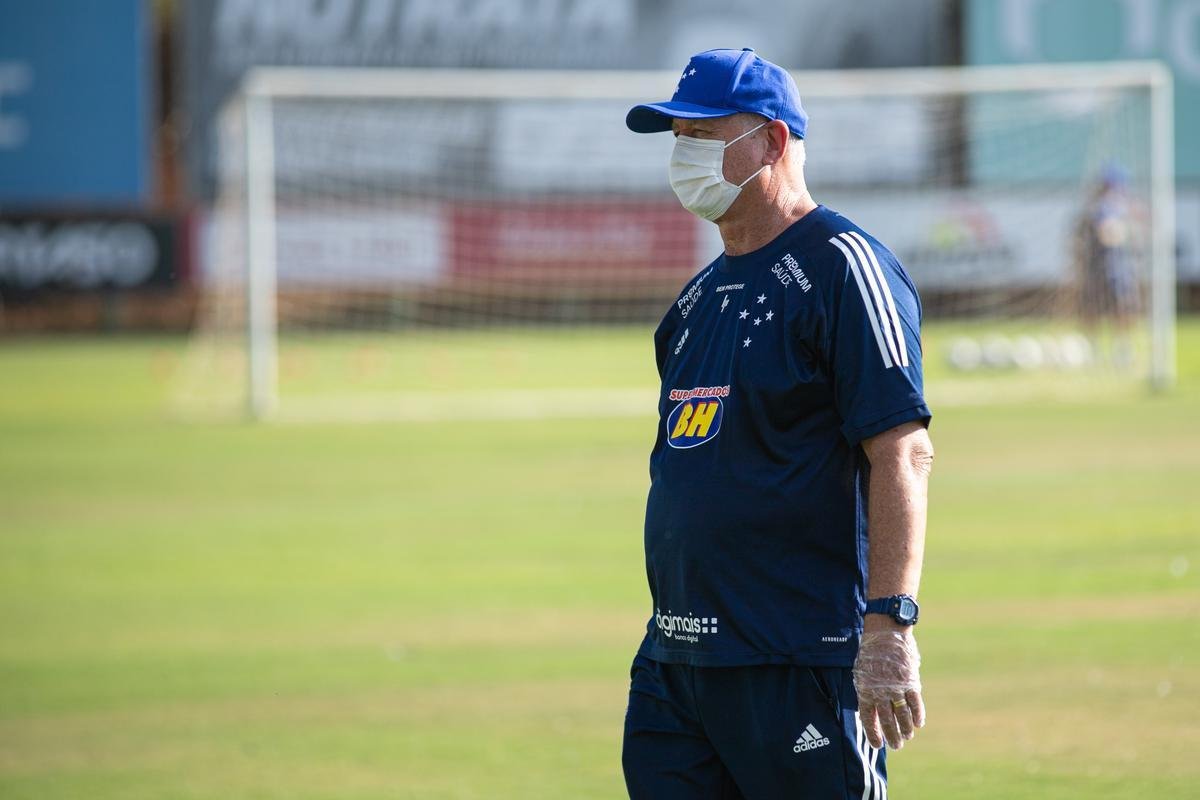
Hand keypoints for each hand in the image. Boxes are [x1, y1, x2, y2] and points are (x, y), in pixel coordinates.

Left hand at [852, 630, 925, 749]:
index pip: (868, 717)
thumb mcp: (862, 670)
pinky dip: (918, 715)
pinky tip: (918, 723)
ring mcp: (896, 687)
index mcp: (865, 688)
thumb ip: (867, 689)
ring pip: (903, 715)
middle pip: (887, 720)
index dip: (873, 733)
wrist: (885, 631)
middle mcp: (880, 691)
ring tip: (907, 737)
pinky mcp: (910, 680)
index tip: (878, 745)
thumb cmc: (871, 651)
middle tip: (897, 746)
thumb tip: (872, 708)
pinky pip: (915, 702)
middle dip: (892, 736)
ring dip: (906, 729)